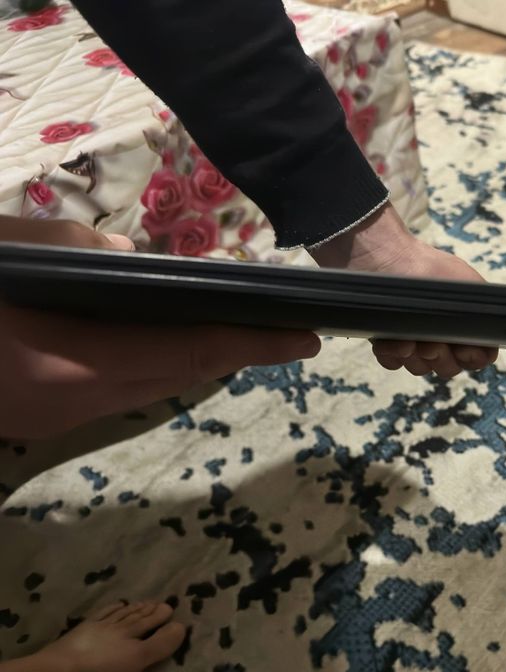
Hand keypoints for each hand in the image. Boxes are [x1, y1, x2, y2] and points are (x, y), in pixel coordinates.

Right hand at [0, 216, 319, 439]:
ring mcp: (56, 419)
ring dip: (197, 362)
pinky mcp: (43, 419)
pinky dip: (153, 365)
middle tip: (286, 331)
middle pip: (178, 378)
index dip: (252, 346)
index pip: (187, 353)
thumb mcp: (0, 253)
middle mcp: (74, 405)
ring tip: (241, 331)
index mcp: (71, 364)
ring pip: (150, 390)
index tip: (304, 339)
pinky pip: (118, 391)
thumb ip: (70, 248)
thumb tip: (128, 259)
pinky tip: (167, 340)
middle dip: (236, 354)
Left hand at [311, 204, 497, 378]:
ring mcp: (413, 338)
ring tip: (408, 340)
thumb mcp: (467, 285)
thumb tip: (489, 342)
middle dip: (442, 359)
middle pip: (450, 367)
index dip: (472, 357)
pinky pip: (393, 362)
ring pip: (421, 368)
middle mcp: (441, 333)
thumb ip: (483, 314)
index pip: (478, 355)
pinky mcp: (386, 340)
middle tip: (432, 344)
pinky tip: (390, 341)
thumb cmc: (428, 265)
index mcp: (464, 321)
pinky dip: (392, 355)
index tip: (462, 348)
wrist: (383, 255)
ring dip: (416, 358)